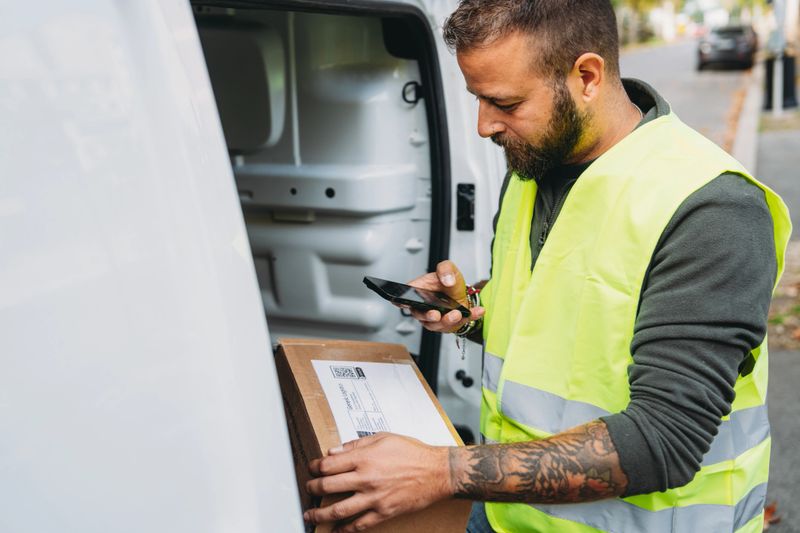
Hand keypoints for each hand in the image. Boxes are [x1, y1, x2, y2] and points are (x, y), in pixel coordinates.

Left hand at [304, 433, 453, 531]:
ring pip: (339, 509)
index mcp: (364, 457)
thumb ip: (357, 444)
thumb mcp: (383, 438)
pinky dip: (346, 529)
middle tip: (308, 490)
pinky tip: (337, 530)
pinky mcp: (384, 512)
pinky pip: (360, 524)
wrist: (436, 472)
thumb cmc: (412, 452)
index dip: (315, 467)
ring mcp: (374, 497)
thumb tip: (334, 451)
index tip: (311, 469)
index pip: (329, 464)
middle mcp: (366, 478)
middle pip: (328, 486)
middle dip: (313, 489)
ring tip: (311, 515)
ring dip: (321, 514)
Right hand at [406, 260, 483, 333]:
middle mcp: (423, 309)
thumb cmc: (448, 282)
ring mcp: (435, 320)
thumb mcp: (447, 268)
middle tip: (435, 314)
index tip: (402, 304)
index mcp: (417, 294)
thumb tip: (447, 280)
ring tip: (457, 313)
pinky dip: (470, 317)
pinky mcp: (449, 325)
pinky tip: (478, 311)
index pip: (403, 300)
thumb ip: (445, 269)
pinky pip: (460, 324)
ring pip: (439, 325)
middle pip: (422, 316)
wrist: (460, 293)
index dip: (401, 303)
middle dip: (429, 317)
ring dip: (449, 320)